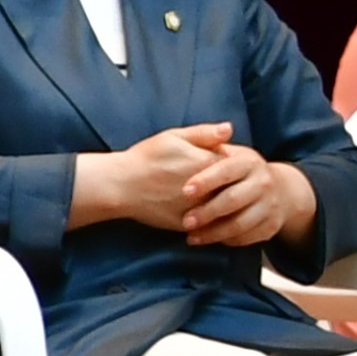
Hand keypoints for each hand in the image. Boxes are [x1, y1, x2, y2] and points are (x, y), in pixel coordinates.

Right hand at [76, 123, 236, 235]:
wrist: (120, 185)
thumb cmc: (145, 158)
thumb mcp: (173, 137)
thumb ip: (204, 133)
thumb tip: (230, 128)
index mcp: (207, 164)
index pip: (236, 166)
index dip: (230, 164)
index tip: (221, 163)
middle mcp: (208, 189)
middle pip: (234, 189)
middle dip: (230, 186)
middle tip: (219, 182)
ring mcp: (200, 210)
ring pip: (224, 210)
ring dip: (224, 205)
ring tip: (212, 199)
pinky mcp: (190, 226)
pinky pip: (210, 227)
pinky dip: (212, 222)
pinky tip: (205, 215)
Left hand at [172, 140, 309, 250]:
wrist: (278, 189)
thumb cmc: (238, 168)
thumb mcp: (228, 151)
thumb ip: (214, 139)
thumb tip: (225, 128)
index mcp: (249, 162)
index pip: (226, 171)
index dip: (205, 181)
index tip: (184, 191)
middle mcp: (263, 183)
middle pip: (233, 201)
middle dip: (207, 212)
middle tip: (185, 221)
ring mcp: (270, 206)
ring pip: (241, 224)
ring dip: (214, 233)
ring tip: (192, 236)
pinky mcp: (272, 226)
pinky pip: (248, 237)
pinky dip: (227, 240)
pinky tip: (209, 239)